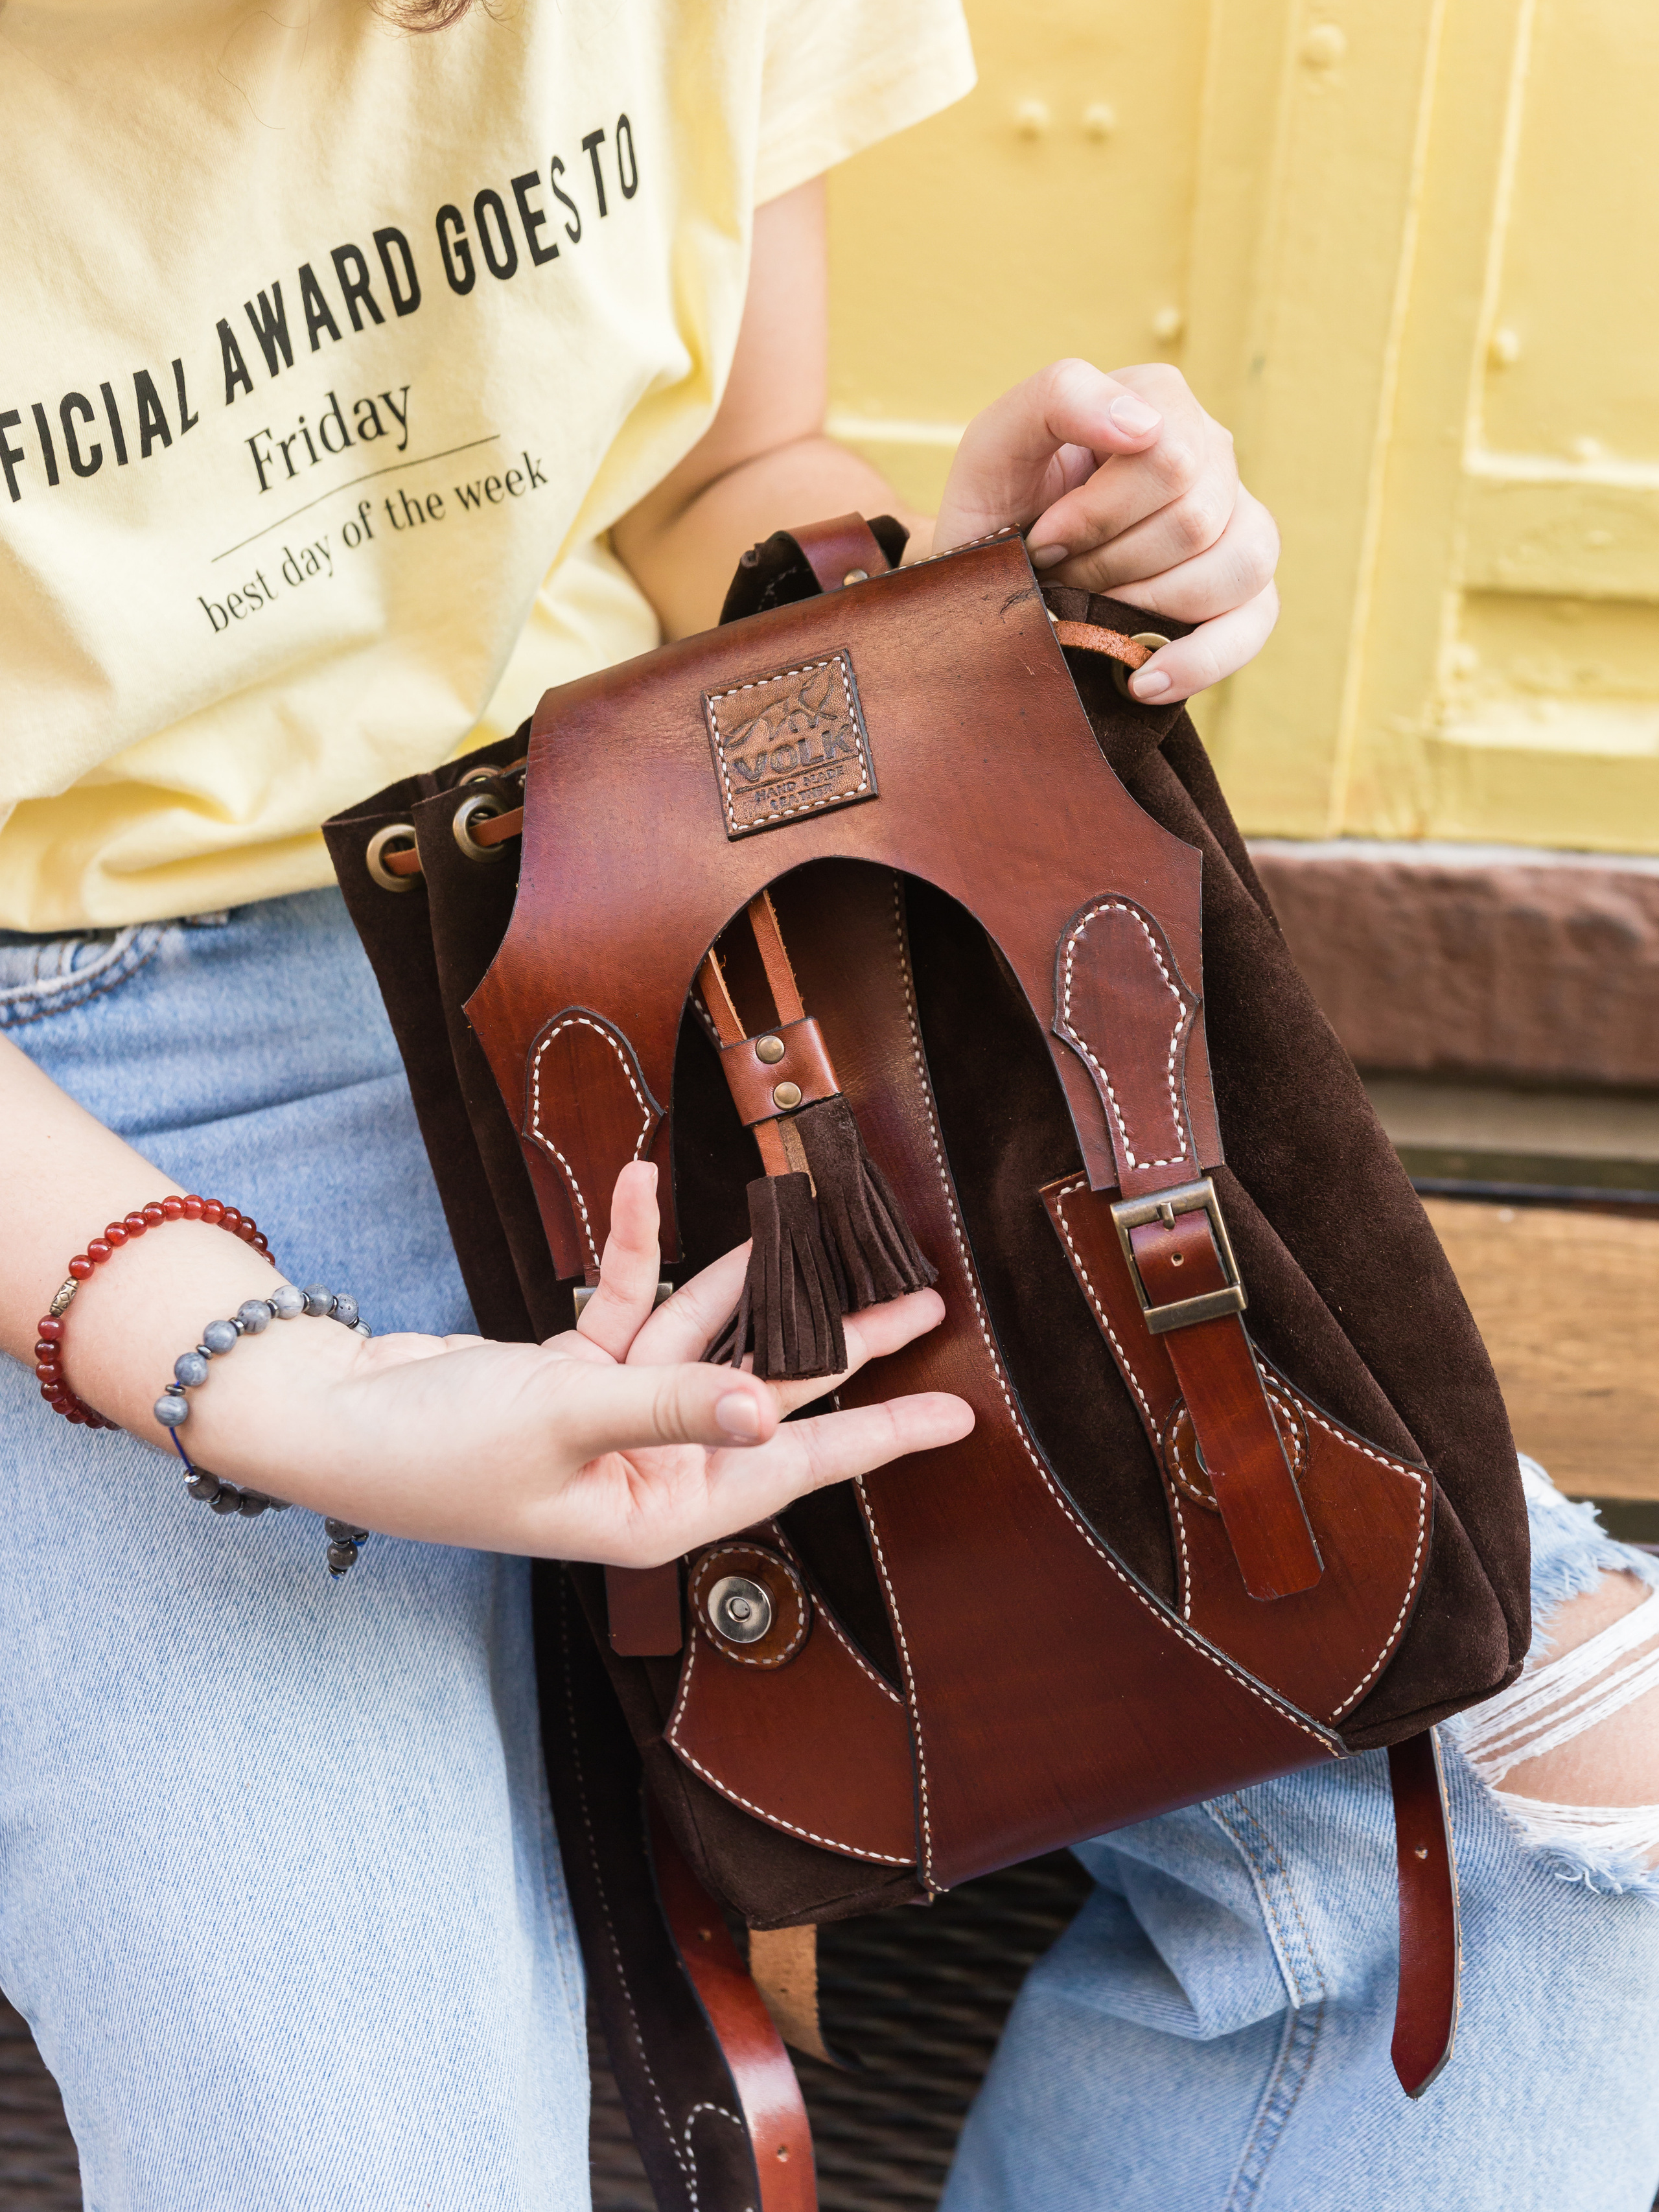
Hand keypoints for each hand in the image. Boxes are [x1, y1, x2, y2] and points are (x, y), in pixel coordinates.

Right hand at [165, 1162, 971, 1562]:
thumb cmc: (433, 1447)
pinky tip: (639, 1186)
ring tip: (805, 1214)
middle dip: (836, 1341)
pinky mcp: (568, 1373)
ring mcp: (608, 1419)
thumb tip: (767, 1416)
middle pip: (767, 1393)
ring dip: (740, 1275)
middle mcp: (645, 1470)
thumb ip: (670, 1405)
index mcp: (655, 1511)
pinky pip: (622, 1303)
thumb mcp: (562, 1419)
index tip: (956, 1416)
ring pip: (702, 1337)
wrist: (323, 1416)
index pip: (794, 1469)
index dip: (878, 1435)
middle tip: (914, 1298)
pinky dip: (630, 1248)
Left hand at [929, 358, 1278, 705]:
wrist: (989, 584)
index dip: (1098, 515)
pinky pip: (1256, 622)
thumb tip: (1144, 427)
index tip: (1045, 540)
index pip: (1169, 459)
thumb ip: (1058, 397)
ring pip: (1240, 566)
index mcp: (1159, 402)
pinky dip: (1200, 660)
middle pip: (1196, 520)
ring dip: (1149, 605)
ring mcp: (1238, 521)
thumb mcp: (995, 445)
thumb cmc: (996, 511)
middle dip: (1112, 564)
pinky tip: (1143, 679)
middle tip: (1063, 574)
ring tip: (1095, 609)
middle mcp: (1211, 454)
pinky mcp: (1245, 590)